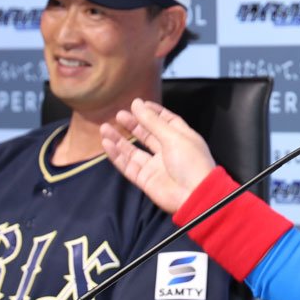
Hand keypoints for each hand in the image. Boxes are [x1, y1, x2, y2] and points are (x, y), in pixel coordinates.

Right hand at [99, 98, 215, 213]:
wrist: (195, 196)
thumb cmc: (191, 162)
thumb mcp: (174, 137)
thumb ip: (153, 121)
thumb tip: (137, 103)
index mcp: (181, 138)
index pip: (166, 121)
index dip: (152, 112)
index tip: (138, 104)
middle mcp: (168, 151)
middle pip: (147, 135)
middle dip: (133, 124)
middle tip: (118, 114)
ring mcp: (155, 166)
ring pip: (133, 151)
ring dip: (119, 139)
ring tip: (104, 127)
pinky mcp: (145, 180)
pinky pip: (128, 165)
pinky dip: (117, 155)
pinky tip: (106, 144)